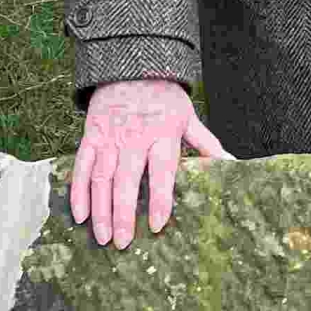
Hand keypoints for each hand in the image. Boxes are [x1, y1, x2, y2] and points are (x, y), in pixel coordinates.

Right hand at [70, 78, 228, 248]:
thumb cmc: (165, 97)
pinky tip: (80, 214)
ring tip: (101, 237)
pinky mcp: (91, 136)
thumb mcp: (188, 117)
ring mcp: (109, 138)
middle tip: (123, 243)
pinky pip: (81, 166)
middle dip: (124, 214)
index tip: (158, 225)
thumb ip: (206, 144)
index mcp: (162, 135)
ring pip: (101, 178)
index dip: (160, 199)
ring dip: (100, 210)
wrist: (130, 67)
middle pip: (127, 181)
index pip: (162, 171)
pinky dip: (78, 191)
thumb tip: (232, 164)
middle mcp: (134, 138)